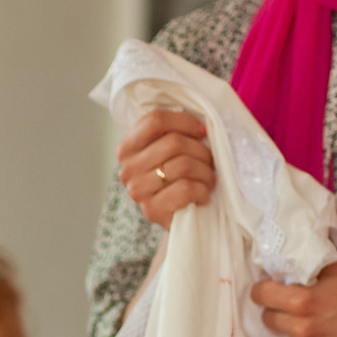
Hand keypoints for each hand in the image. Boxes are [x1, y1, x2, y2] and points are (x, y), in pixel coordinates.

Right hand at [115, 109, 213, 227]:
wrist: (177, 218)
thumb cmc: (177, 178)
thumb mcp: (168, 152)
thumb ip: (173, 133)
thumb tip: (201, 119)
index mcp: (127, 147)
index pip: (156, 120)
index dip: (185, 122)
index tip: (202, 131)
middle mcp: (127, 168)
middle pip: (173, 142)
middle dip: (201, 150)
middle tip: (209, 161)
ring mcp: (137, 191)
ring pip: (183, 164)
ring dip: (205, 171)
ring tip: (208, 178)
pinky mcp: (151, 210)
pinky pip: (186, 188)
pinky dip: (203, 190)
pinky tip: (202, 194)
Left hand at [252, 261, 336, 336]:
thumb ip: (310, 263)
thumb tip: (289, 257)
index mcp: (302, 302)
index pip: (260, 296)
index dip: (265, 290)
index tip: (273, 290)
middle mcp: (302, 330)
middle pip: (269, 320)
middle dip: (278, 311)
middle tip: (299, 306)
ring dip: (300, 331)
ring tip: (328, 323)